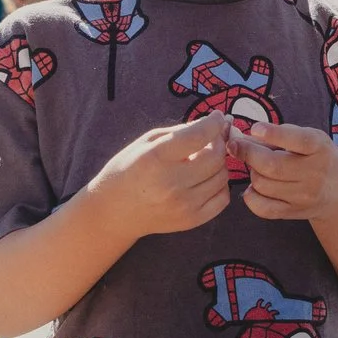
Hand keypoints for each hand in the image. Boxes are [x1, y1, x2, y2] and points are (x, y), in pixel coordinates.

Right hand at [88, 115, 230, 237]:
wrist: (114, 212)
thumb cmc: (127, 170)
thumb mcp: (145, 142)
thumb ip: (180, 131)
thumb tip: (213, 123)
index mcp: (156, 158)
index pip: (199, 135)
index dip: (214, 122)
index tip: (216, 117)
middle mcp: (172, 184)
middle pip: (216, 156)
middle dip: (218, 142)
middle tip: (210, 139)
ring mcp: (184, 205)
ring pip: (223, 176)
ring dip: (218, 164)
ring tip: (202, 160)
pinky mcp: (192, 220)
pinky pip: (223, 198)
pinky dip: (219, 185)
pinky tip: (205, 180)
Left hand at [228, 122, 337, 222]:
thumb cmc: (318, 157)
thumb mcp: (309, 138)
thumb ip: (279, 134)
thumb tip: (240, 136)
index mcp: (319, 148)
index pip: (298, 140)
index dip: (274, 134)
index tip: (255, 129)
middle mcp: (314, 173)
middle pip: (271, 165)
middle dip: (247, 153)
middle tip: (235, 145)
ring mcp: (303, 196)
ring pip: (262, 184)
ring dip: (252, 172)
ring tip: (257, 166)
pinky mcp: (293, 212)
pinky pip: (262, 208)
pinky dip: (251, 196)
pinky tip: (256, 187)